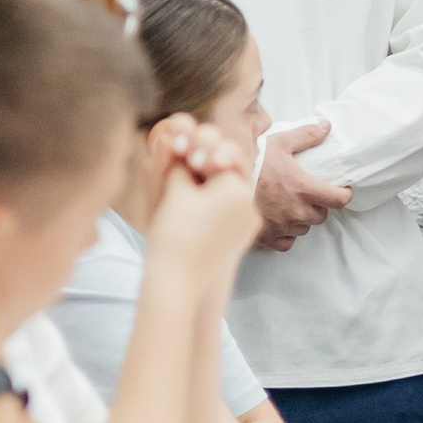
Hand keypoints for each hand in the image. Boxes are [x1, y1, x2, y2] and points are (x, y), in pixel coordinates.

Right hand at [142, 121, 260, 293]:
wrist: (178, 283)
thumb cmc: (172, 233)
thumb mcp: (172, 188)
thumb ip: (177, 160)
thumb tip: (177, 140)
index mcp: (236, 187)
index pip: (218, 154)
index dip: (198, 150)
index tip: (182, 153)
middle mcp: (250, 204)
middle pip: (227, 172)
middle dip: (205, 166)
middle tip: (184, 168)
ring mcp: (249, 225)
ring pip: (229, 193)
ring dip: (208, 186)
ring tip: (185, 195)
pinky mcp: (242, 241)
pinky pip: (230, 214)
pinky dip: (213, 207)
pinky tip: (193, 214)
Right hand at [253, 115, 352, 253]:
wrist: (222, 184)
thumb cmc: (252, 164)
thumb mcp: (279, 143)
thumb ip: (306, 135)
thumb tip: (327, 126)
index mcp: (304, 189)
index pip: (340, 200)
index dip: (344, 194)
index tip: (340, 190)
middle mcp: (297, 212)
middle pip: (321, 216)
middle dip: (318, 206)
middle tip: (307, 194)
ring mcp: (283, 228)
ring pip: (304, 229)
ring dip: (301, 219)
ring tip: (289, 205)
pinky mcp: (269, 239)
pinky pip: (287, 241)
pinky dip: (285, 233)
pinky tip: (278, 221)